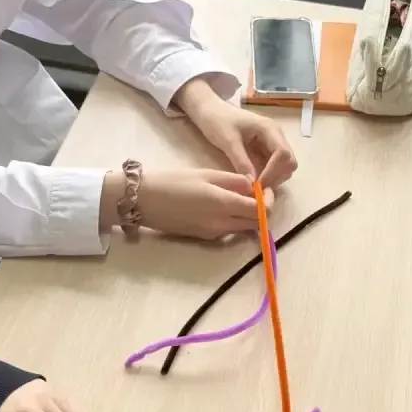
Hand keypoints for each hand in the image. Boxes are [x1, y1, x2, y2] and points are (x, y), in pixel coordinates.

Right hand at [136, 168, 270, 239]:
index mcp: (224, 204)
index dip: (268, 201)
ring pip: (243, 228)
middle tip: (254, 194)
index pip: (261, 211)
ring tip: (236, 197)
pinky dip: (232, 219)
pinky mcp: (205, 238)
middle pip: (256, 223)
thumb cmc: (173, 181)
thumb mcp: (207, 174)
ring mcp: (213, 234)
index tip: (265, 189)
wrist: (143, 200)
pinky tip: (220, 206)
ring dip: (247, 216)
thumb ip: (234, 181)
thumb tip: (255, 187)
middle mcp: (222, 224)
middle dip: (261, 210)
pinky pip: (228, 230)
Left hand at [175, 79, 297, 187]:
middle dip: (277, 177)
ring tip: (255, 185)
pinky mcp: (266, 148)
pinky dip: (269, 175)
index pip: (283, 154)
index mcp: (269, 129)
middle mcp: (276, 135)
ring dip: (274, 178)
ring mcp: (272, 142)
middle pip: (290, 161)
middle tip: (258, 188)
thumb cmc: (217, 120)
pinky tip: (255, 180)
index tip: (258, 185)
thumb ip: (241, 161)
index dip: (274, 172)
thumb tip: (252, 184)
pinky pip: (274, 166)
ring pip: (284, 166)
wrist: (209, 109)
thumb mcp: (227, 141)